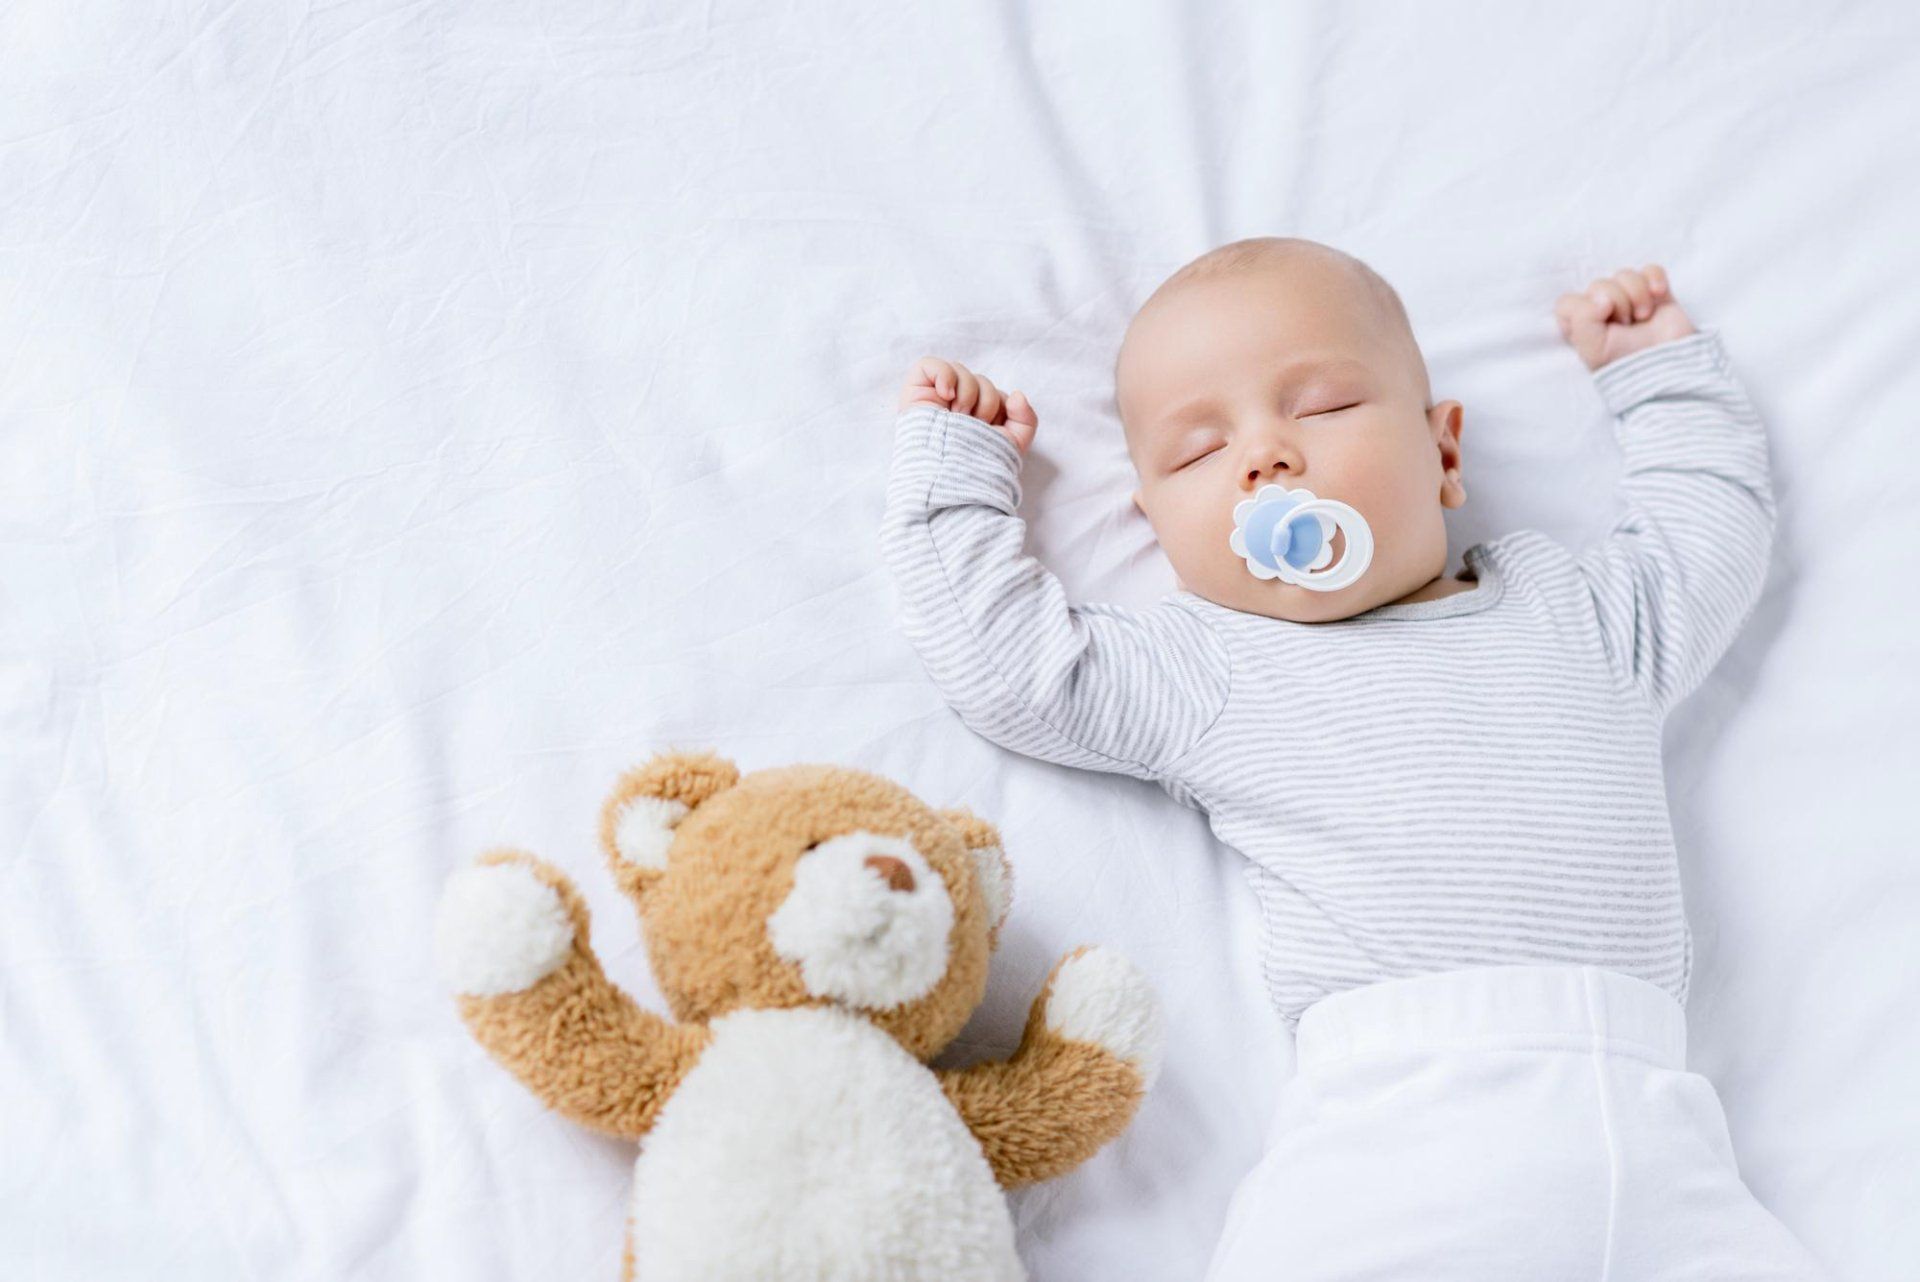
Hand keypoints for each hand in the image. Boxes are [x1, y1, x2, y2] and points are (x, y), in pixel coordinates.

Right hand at [899, 356, 1038, 453]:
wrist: (951, 473)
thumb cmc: (978, 464)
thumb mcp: (1012, 443)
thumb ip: (1025, 419)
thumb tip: (1016, 395)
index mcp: (975, 418)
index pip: (993, 392)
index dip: (999, 405)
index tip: (992, 427)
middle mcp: (954, 406)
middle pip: (979, 380)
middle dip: (985, 401)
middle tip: (974, 424)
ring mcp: (934, 398)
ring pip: (960, 371)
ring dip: (967, 393)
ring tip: (959, 417)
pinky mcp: (915, 392)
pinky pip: (931, 365)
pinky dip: (944, 375)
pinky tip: (947, 396)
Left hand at [1554, 265, 1695, 371]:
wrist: (1667, 365)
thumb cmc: (1627, 362)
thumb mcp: (1593, 350)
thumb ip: (1582, 320)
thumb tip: (1601, 296)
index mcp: (1582, 326)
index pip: (1567, 302)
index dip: (1584, 309)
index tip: (1601, 324)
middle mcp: (1602, 311)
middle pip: (1599, 285)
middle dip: (1617, 303)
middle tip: (1627, 324)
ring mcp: (1629, 300)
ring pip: (1624, 275)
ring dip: (1637, 294)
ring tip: (1643, 317)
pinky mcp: (1654, 293)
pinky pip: (1650, 270)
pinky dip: (1655, 279)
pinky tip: (1659, 294)